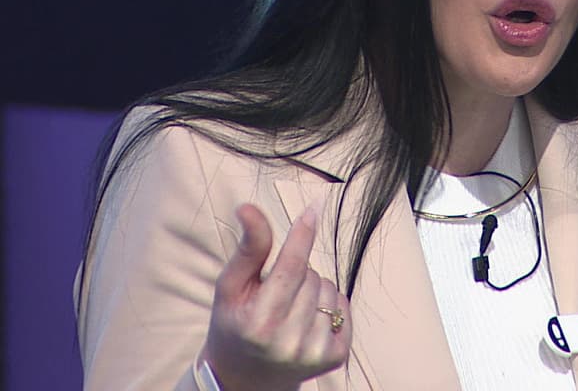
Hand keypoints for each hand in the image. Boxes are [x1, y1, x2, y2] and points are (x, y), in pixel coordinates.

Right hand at [202, 203, 351, 390]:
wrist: (244, 377)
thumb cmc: (235, 324)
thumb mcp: (230, 287)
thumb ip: (248, 249)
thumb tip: (249, 208)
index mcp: (258, 322)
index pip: (290, 267)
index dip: (302, 235)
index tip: (314, 208)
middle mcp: (288, 341)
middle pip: (311, 275)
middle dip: (296, 274)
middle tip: (276, 294)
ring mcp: (313, 351)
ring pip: (329, 289)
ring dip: (313, 290)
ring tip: (289, 309)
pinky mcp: (334, 357)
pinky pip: (343, 306)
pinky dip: (329, 305)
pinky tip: (308, 320)